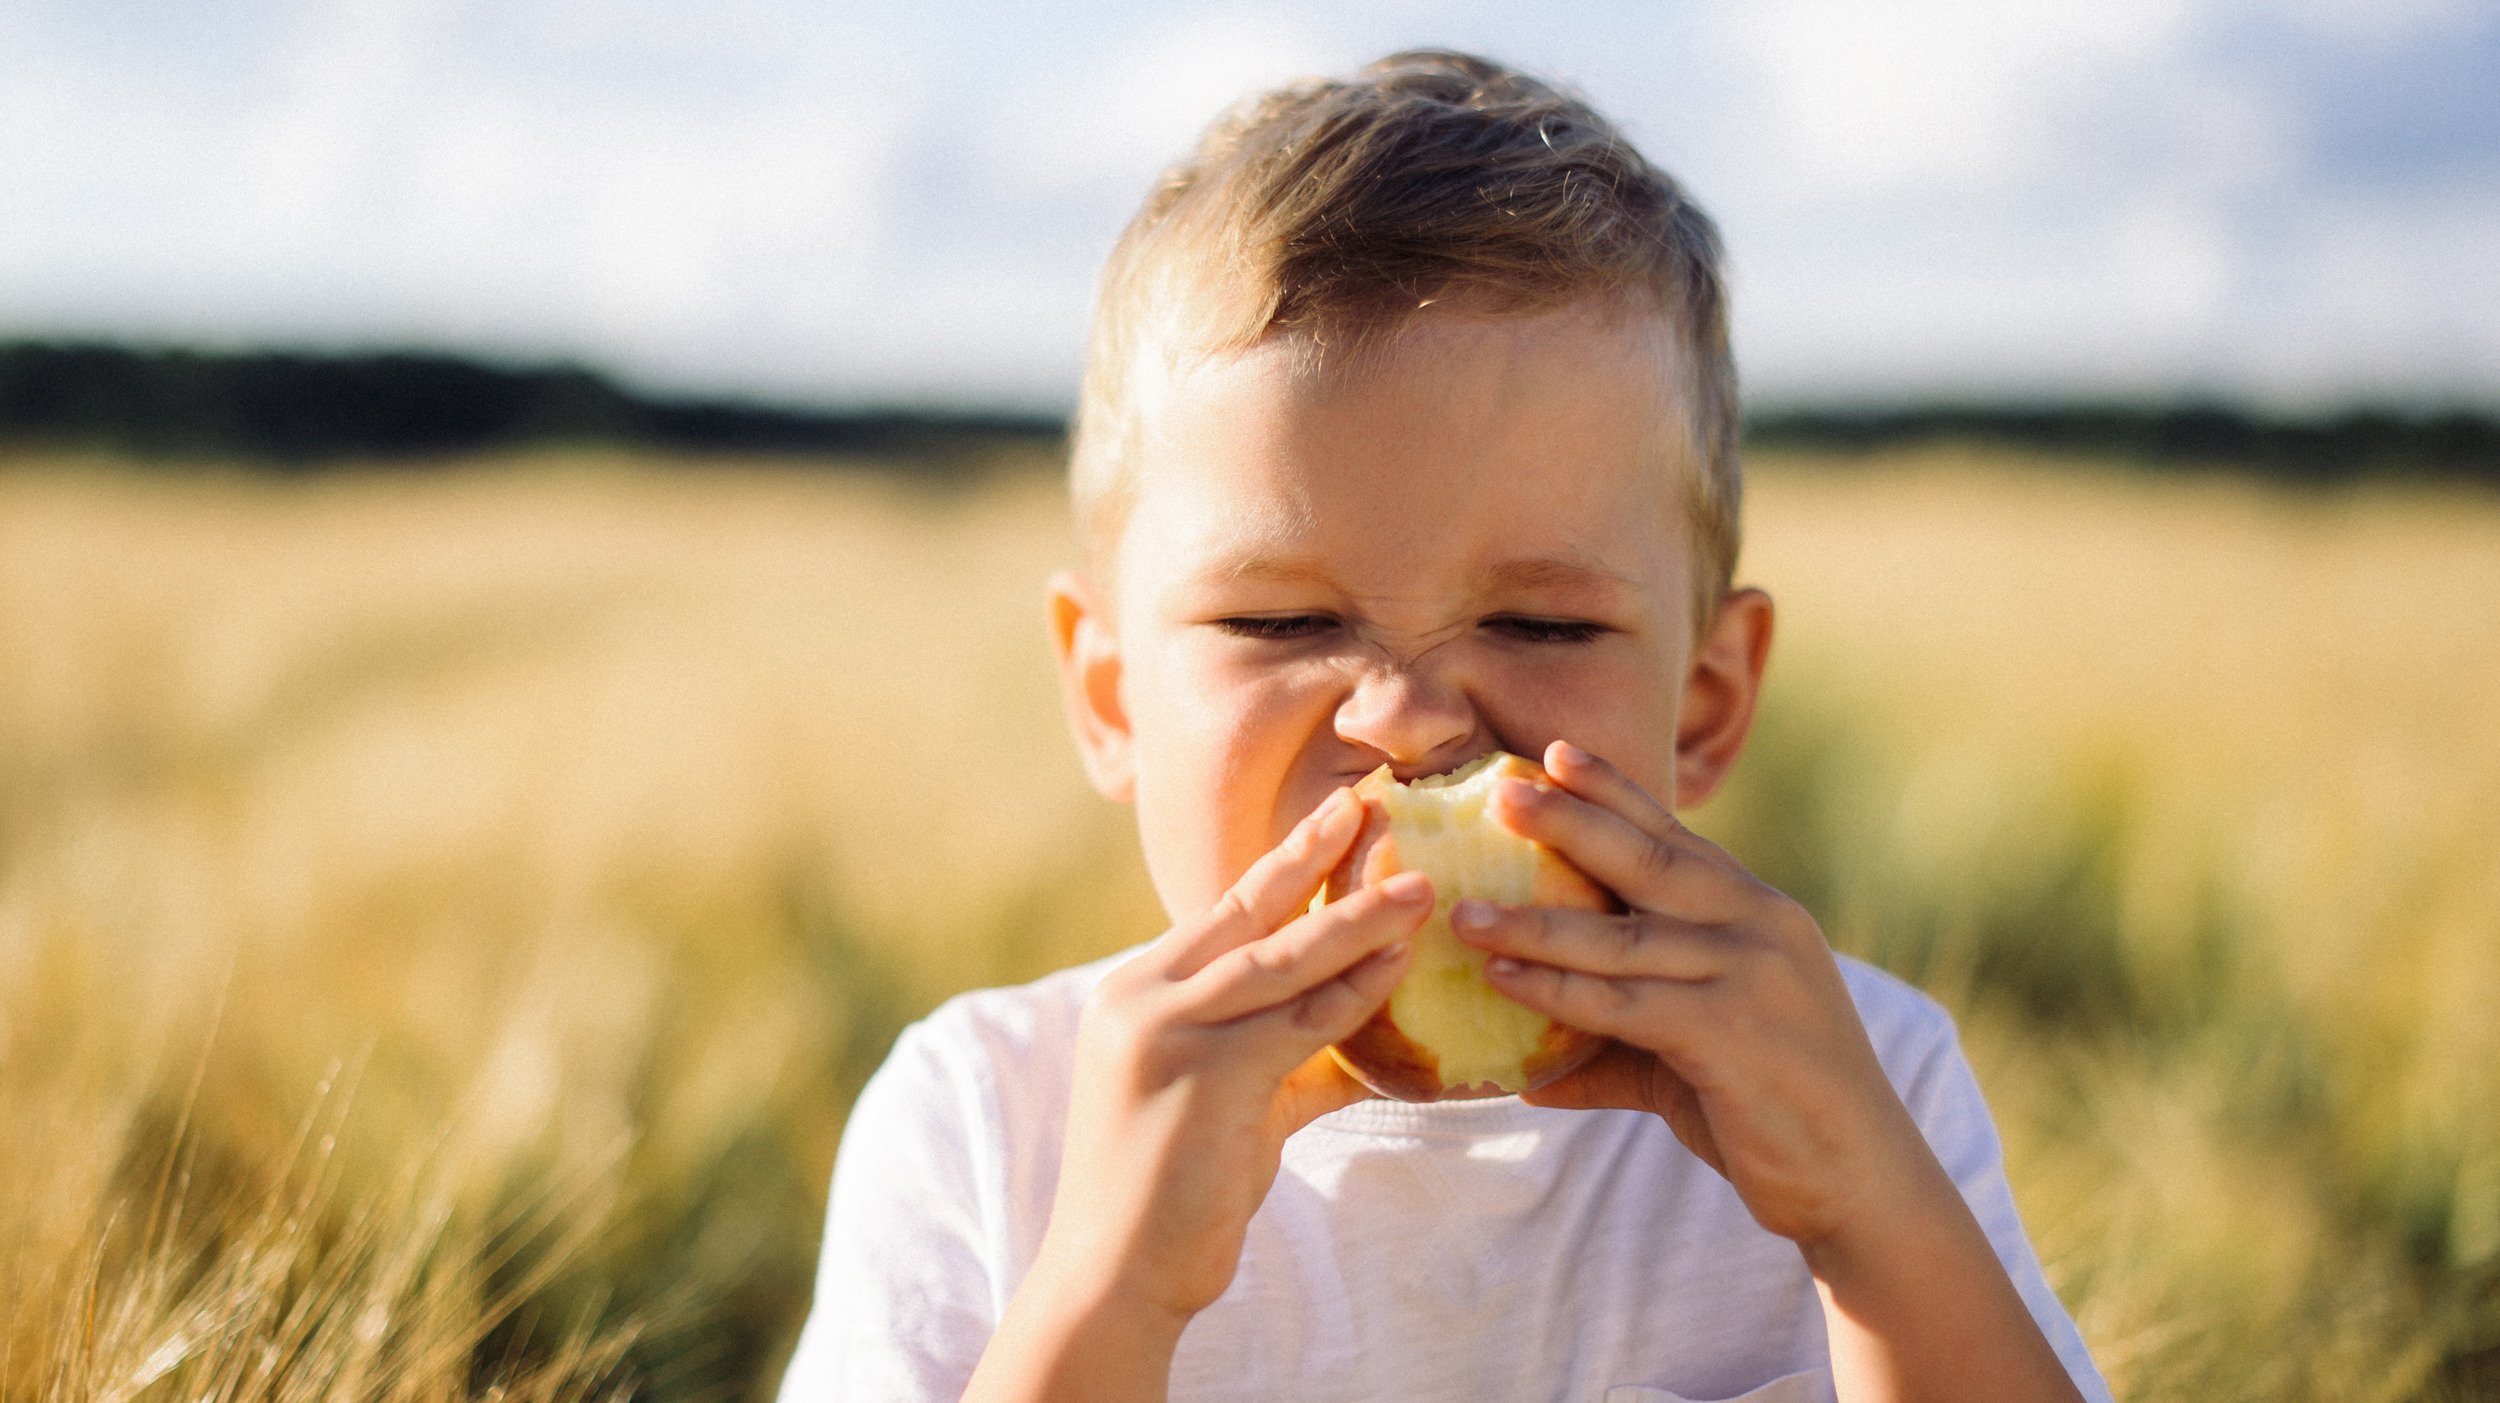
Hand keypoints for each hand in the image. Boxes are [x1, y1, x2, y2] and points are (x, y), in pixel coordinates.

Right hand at [1006, 786, 1428, 1335]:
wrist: (1113, 1275)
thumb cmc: (1170, 1193)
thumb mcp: (1230, 1106)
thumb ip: (1291, 1063)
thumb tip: (1371, 1050)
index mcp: (1137, 991)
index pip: (1224, 912)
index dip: (1285, 862)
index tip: (1337, 816)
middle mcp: (1141, 996)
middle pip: (1248, 910)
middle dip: (1317, 855)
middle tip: (1374, 803)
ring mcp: (1167, 1032)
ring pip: (1281, 959)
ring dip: (1357, 920)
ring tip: (1419, 887)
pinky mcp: (1203, 1076)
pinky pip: (1299, 1024)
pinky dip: (1355, 997)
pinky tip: (1400, 972)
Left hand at [1449, 740, 1933, 1247]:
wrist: (1861, 1179)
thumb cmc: (1775, 1110)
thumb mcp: (1695, 1055)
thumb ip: (1619, 1046)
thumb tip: (1527, 1071)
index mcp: (1758, 912)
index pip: (1675, 836)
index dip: (1614, 792)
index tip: (1555, 753)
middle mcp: (1760, 925)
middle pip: (1646, 860)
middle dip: (1569, 822)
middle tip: (1500, 794)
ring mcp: (1750, 974)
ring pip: (1623, 935)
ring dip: (1535, 922)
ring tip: (1465, 910)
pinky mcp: (1732, 1032)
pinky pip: (1625, 1004)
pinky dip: (1558, 991)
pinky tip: (1503, 980)